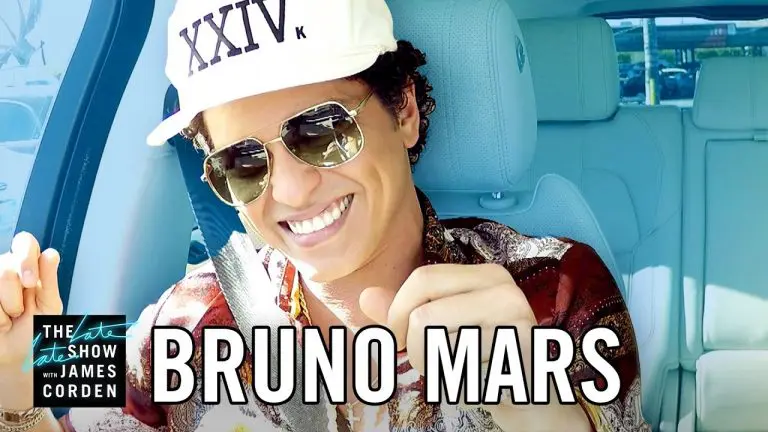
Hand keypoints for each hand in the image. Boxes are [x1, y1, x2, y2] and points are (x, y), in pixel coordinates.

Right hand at [0, 232, 61, 368]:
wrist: (18, 356)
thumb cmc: (36, 328)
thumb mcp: (48, 305)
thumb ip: (48, 281)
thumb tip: (50, 253)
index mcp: (29, 266)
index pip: (24, 242)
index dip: (25, 259)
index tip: (29, 282)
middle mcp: (7, 269)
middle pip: (6, 267)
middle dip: (15, 296)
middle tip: (20, 311)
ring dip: (4, 308)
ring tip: (10, 318)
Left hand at [359, 263, 590, 431]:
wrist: (526, 395)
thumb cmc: (478, 358)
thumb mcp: (439, 328)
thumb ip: (403, 311)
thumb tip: (366, 296)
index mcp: (484, 274)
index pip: (422, 278)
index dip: (397, 311)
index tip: (396, 337)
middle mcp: (503, 288)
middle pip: (424, 309)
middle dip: (408, 342)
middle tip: (419, 359)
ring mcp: (513, 318)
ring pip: (433, 338)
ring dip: (430, 365)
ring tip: (453, 369)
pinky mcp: (515, 351)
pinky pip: (456, 367)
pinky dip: (452, 381)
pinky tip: (472, 379)